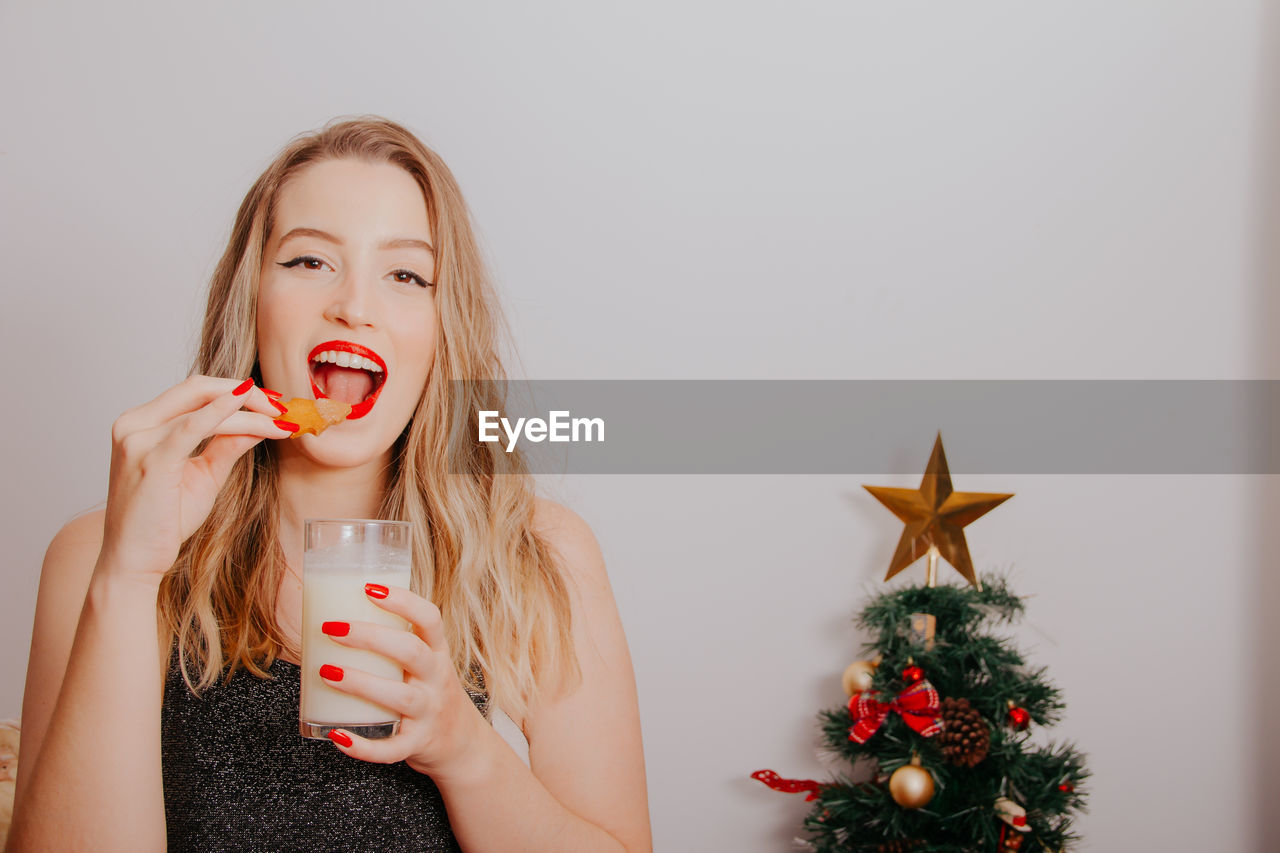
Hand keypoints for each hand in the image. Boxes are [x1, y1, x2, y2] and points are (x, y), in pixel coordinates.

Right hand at [100, 376, 293, 582]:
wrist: (133, 561)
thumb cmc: (163, 522)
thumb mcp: (204, 475)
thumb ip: (227, 446)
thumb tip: (259, 424)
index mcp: (141, 424)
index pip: (194, 392)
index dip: (236, 391)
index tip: (272, 402)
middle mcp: (134, 424)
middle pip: (197, 387)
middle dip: (247, 393)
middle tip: (282, 406)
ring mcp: (137, 439)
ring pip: (204, 406)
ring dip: (250, 411)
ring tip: (281, 421)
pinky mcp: (151, 459)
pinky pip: (193, 427)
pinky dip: (225, 415)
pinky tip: (254, 415)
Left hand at [319, 584, 489, 782]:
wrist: (463, 744)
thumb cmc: (429, 693)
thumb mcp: (426, 663)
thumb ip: (395, 643)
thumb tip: (336, 613)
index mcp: (437, 653)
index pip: (429, 618)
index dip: (402, 601)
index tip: (368, 588)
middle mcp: (437, 679)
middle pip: (411, 652)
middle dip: (370, 637)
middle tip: (332, 628)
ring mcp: (429, 713)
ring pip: (400, 698)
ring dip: (361, 684)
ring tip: (327, 672)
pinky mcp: (418, 744)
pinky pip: (392, 748)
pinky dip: (363, 747)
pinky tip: (337, 737)